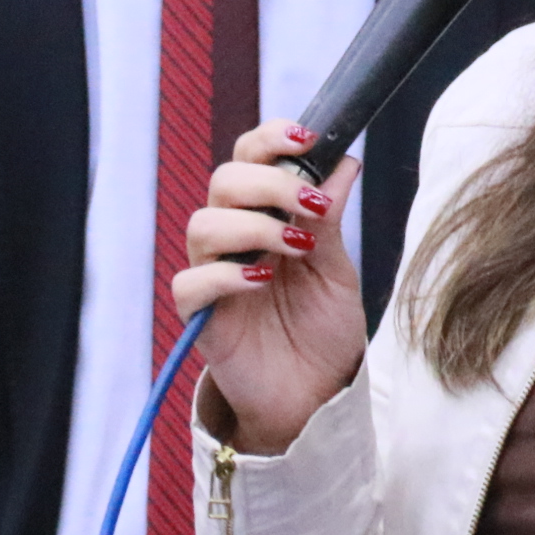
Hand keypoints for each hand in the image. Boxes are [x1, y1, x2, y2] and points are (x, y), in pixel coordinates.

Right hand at [173, 120, 369, 456]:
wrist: (316, 396)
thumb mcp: (336, 269)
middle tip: (310, 204)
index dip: (270, 139)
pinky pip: (191, 282)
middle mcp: (234, 238)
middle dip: (269, 181)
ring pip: (203, 223)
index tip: (306, 138)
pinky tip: (261, 282)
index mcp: (265, 216)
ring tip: (296, 247)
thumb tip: (343, 161)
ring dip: (253, 224)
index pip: (249, 158)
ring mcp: (214, 275)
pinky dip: (225, 274)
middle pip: (223, 180)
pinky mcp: (201, 316)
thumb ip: (329, 218)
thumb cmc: (323, 330)